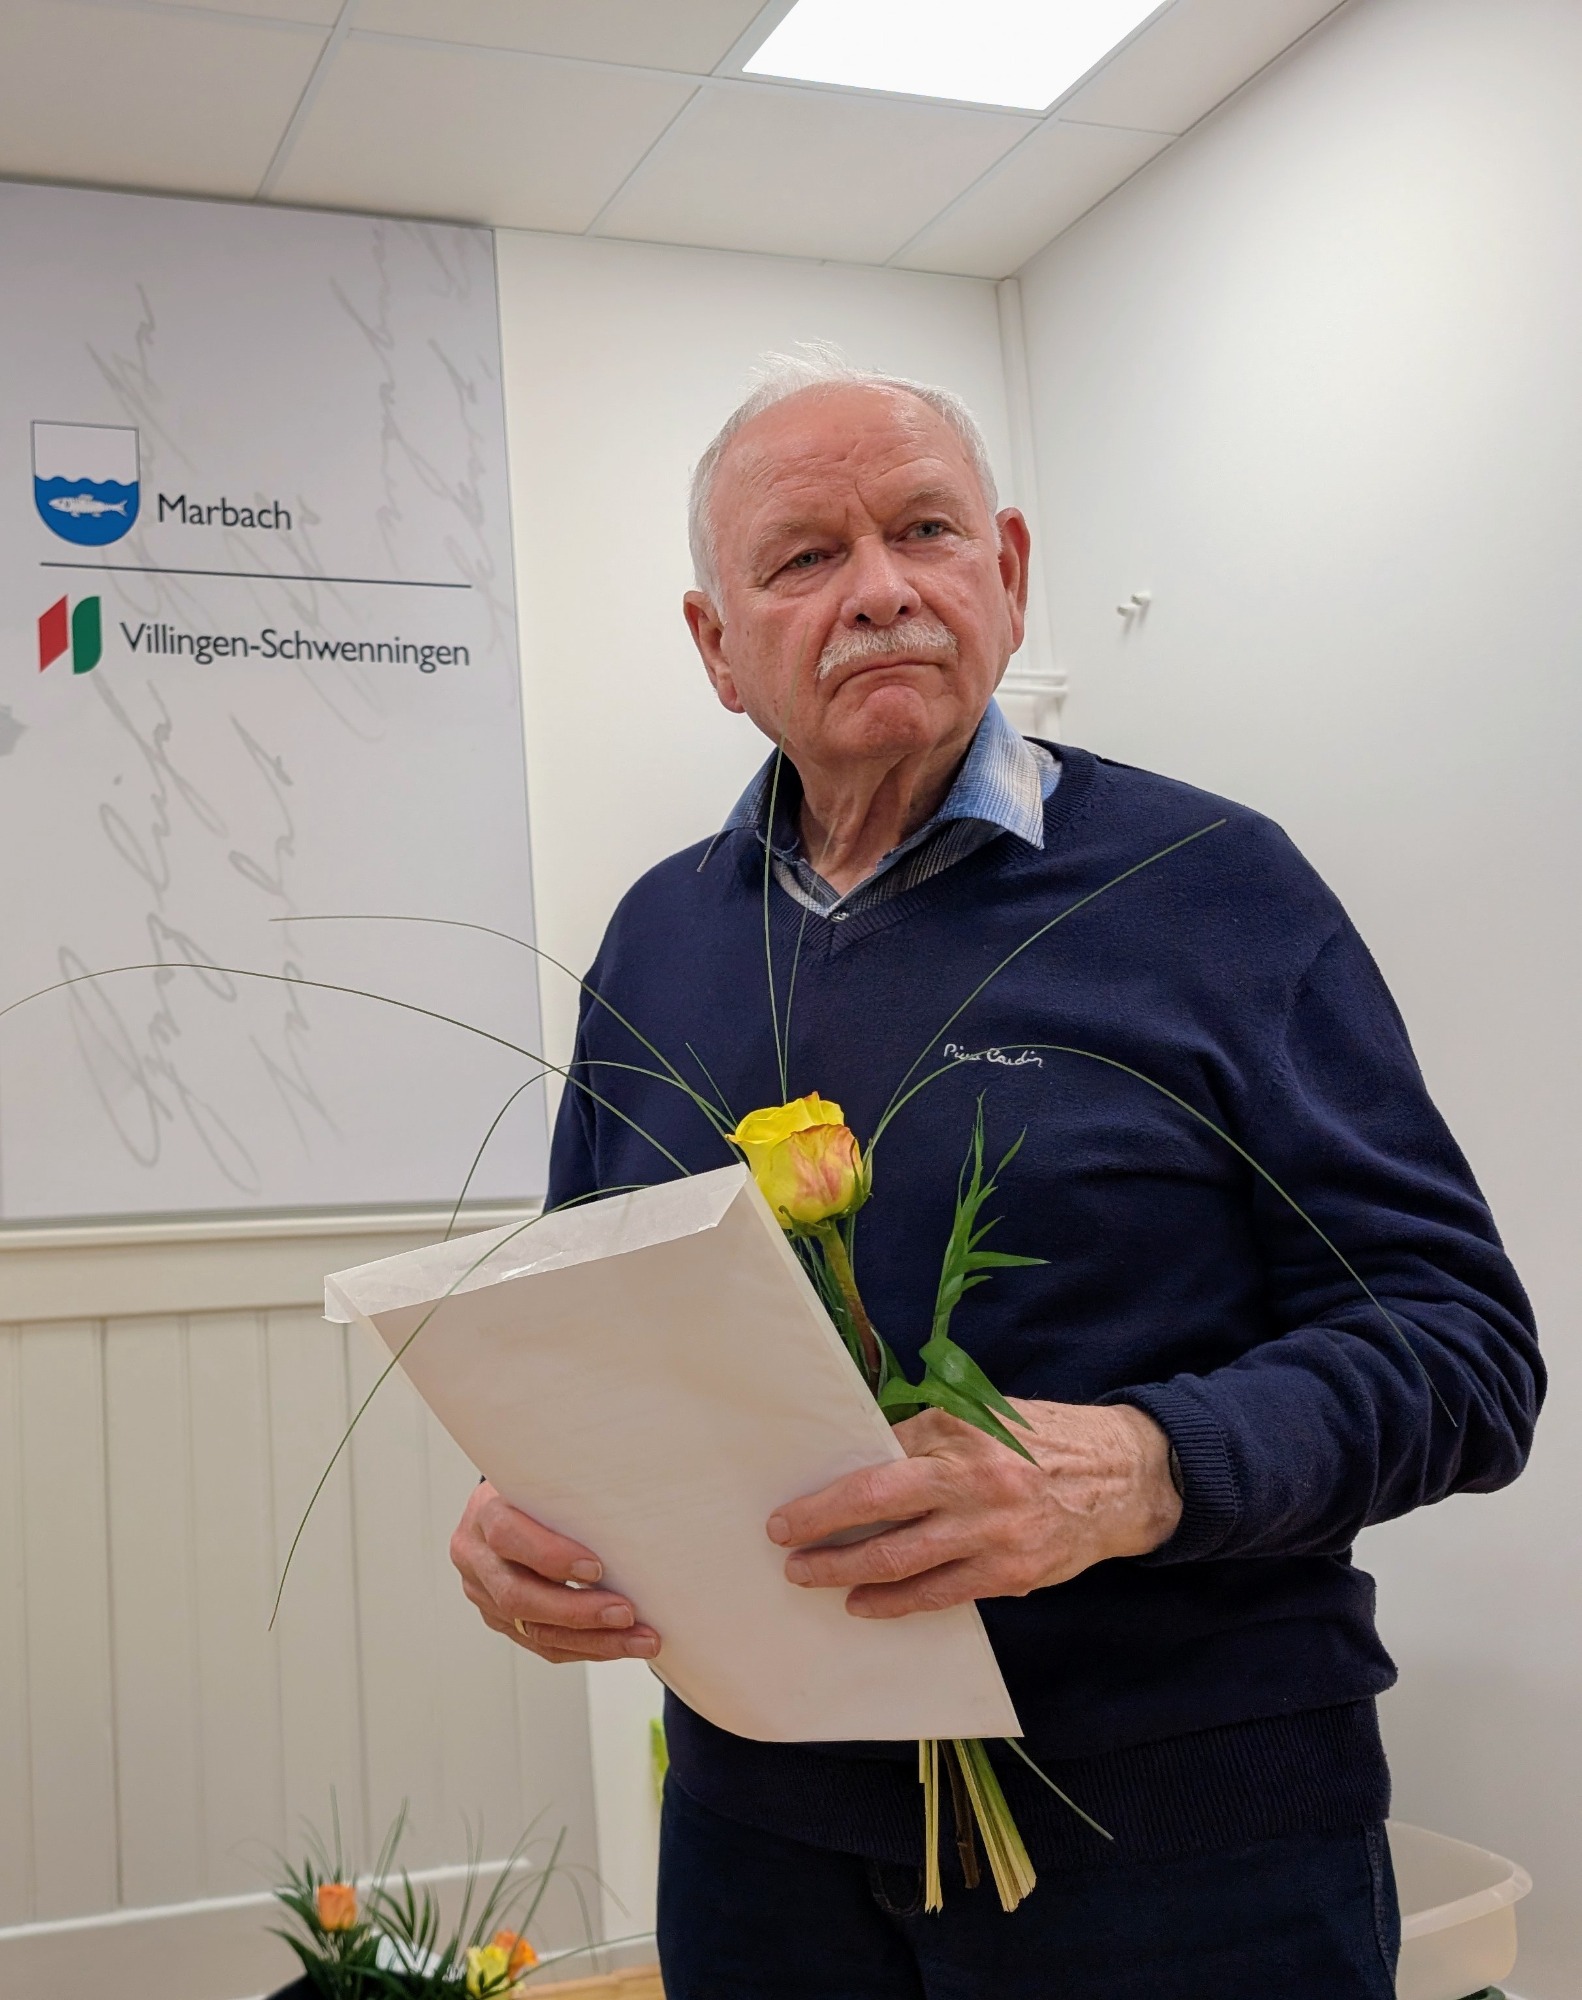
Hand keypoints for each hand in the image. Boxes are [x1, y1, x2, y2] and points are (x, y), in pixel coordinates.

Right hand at [451, 1481, 660, 1663]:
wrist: (505, 1505)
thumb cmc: (537, 1487)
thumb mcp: (547, 1474)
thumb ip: (572, 1490)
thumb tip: (631, 1505)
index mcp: (484, 1512)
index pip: (507, 1536)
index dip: (549, 1556)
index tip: (596, 1568)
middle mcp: (477, 1558)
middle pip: (518, 1596)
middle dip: (577, 1611)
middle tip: (626, 1613)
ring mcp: (484, 1594)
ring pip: (535, 1630)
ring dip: (593, 1640)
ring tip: (638, 1640)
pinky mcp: (500, 1620)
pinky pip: (542, 1644)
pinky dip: (585, 1647)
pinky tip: (619, 1643)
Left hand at [766, 1401, 1181, 1618]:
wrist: (1120, 1478)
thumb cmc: (1039, 1441)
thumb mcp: (982, 1417)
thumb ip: (925, 1436)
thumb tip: (860, 1455)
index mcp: (962, 1436)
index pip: (880, 1461)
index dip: (831, 1491)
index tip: (791, 1508)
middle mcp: (974, 1483)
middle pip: (879, 1509)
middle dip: (823, 1531)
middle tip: (783, 1544)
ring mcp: (993, 1534)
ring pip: (903, 1562)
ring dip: (848, 1573)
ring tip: (811, 1576)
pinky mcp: (1010, 1574)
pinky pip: (940, 1594)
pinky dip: (897, 1602)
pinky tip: (865, 1603)